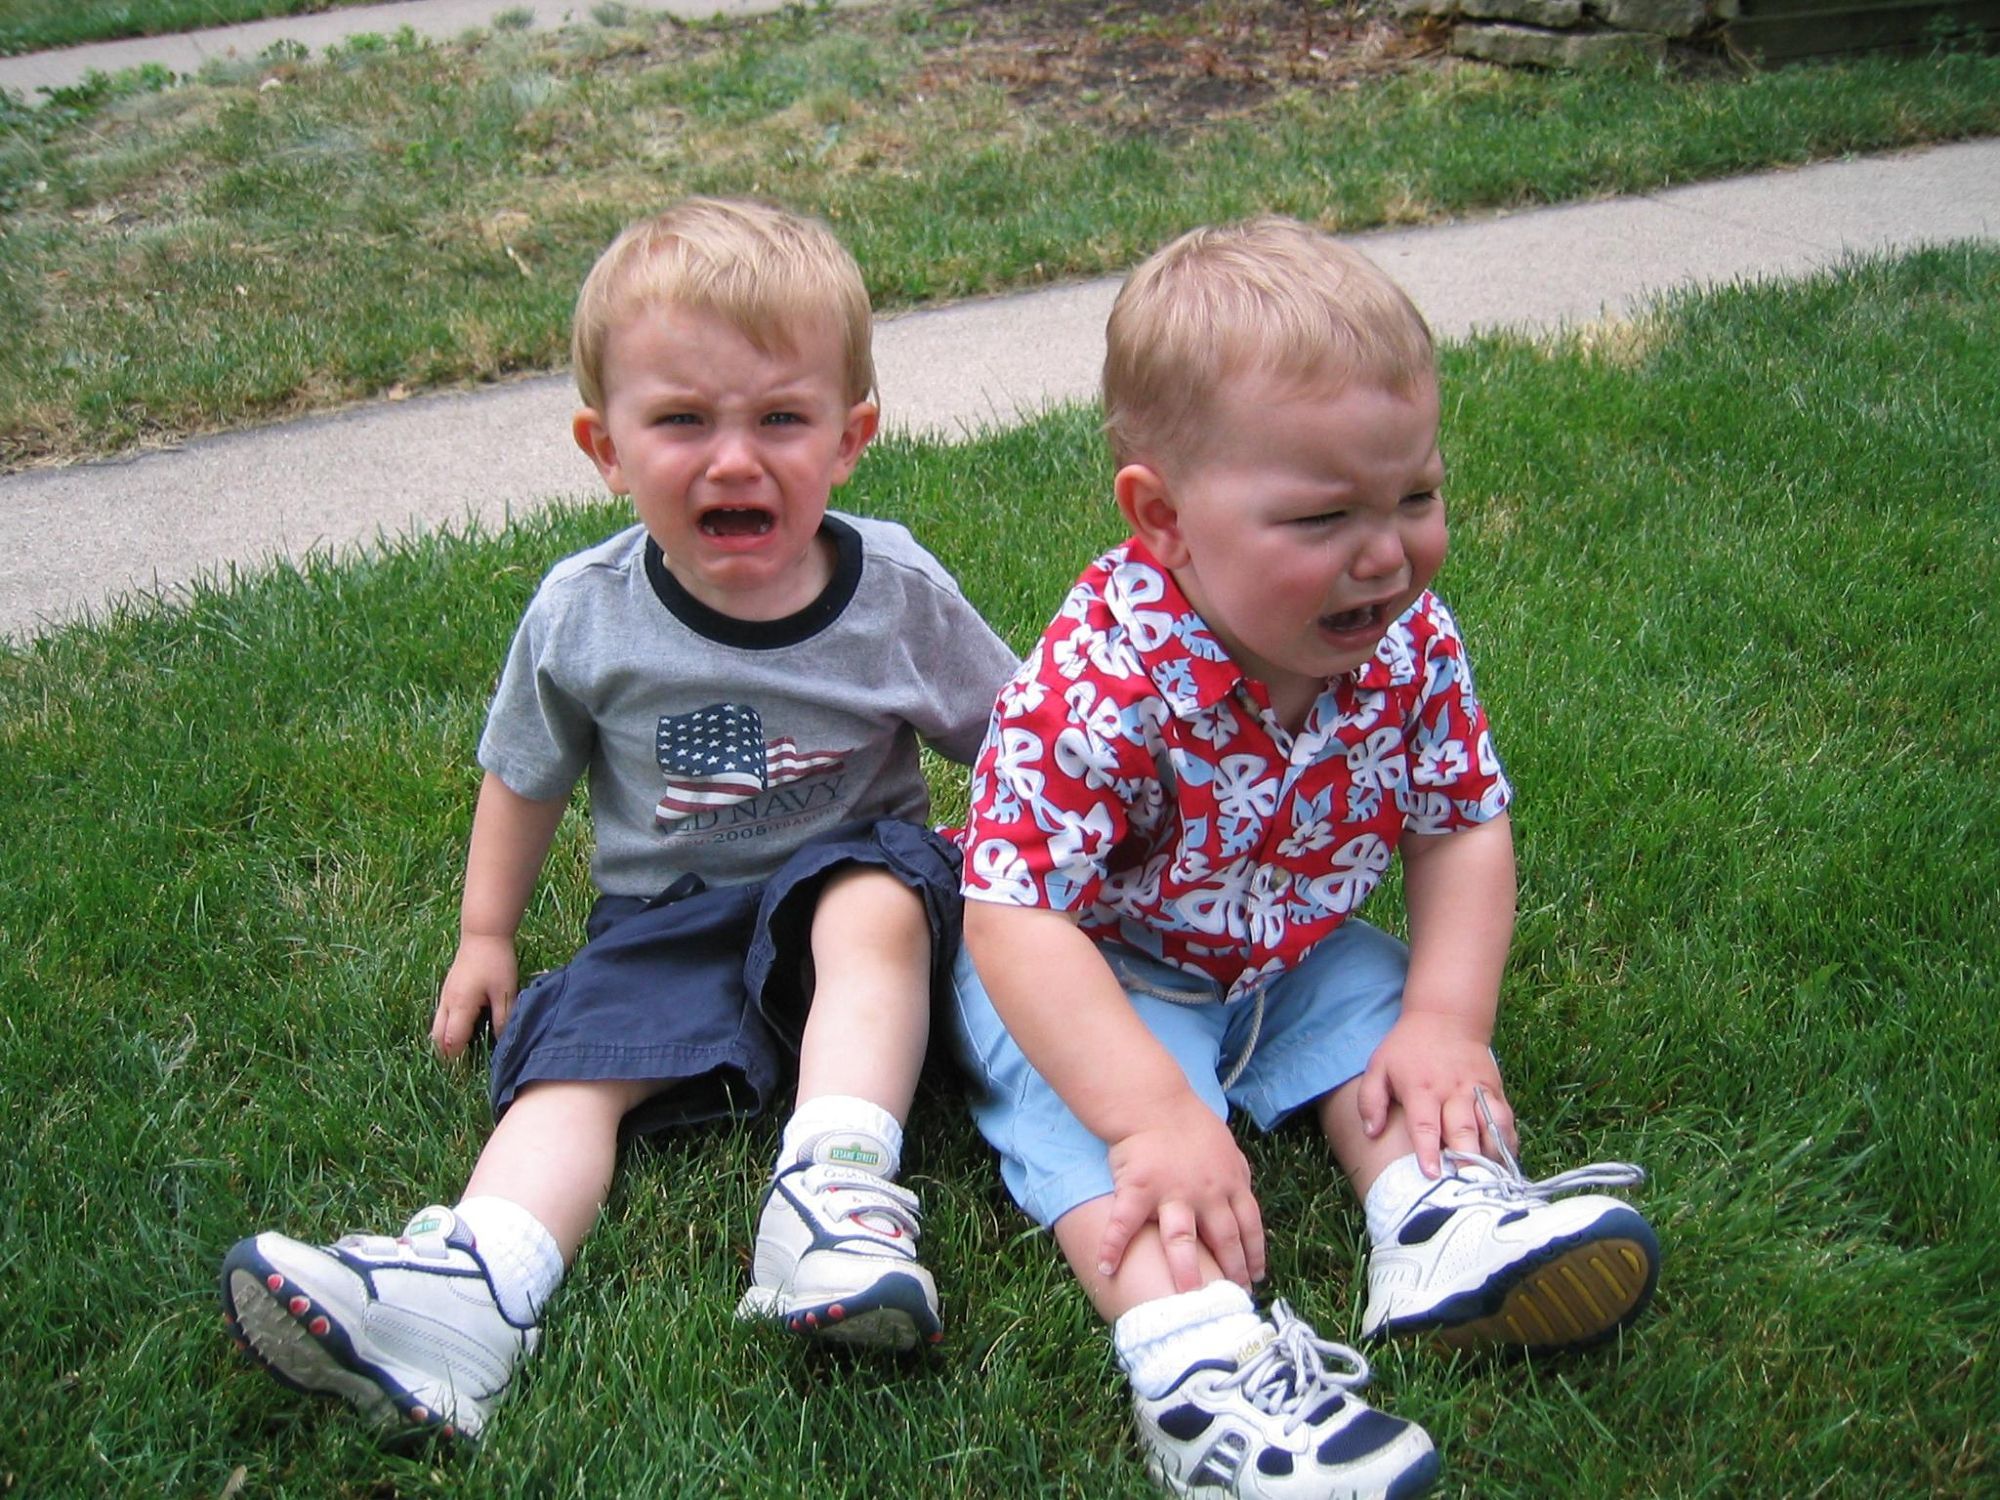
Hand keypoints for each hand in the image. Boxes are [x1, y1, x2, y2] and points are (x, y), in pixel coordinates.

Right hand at [432, 933, 517, 1058]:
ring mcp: (444, 997)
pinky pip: (441, 1017)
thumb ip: (503, 1019)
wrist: (483, 934)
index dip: (457, 1061)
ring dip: (446, 1043)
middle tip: (460, 1070)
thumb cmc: (496, 962)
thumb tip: (501, 1044)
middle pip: (438, 1039)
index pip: (453, 1042)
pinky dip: (447, 1030)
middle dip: (447, 1056)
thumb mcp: (505, 992)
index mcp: (460, 1006)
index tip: (463, 1077)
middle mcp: (447, 1004)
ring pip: (437, 1028)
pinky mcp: (447, 991)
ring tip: (461, 1055)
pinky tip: (461, 1033)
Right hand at [1099, 1092, 1265, 1292]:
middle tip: (1232, 1298)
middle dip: (1231, 1271)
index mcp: (1230, 1182)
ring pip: (1182, 1239)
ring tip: (1186, 1299)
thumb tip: (1245, 1196)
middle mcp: (1206, 1192)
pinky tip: (1105, 1268)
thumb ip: (1236, 1173)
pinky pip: (1125, 1223)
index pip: (1250, 1225)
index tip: (1256, 1276)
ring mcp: (1172, 1193)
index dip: (1254, 1254)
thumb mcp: (1226, 1146)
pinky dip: (1113, 1246)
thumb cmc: (1188, 1122)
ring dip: (1186, 1270)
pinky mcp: (1138, 1189)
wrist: (1153, 1102)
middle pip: (1223, 1239)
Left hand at [1356, 1011, 1515, 1175]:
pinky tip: (1508, 1161)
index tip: (1431, 1174)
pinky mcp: (1494, 1090)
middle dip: (1466, 1159)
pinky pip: (1505, 1118)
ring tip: (1492, 1180)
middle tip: (1468, 1186)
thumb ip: (1370, 1100)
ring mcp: (1477, 1091)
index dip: (1429, 1150)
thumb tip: (1371, 1132)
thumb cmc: (1407, 1047)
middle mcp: (1452, 1092)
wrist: (1446, 1017)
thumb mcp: (1379, 1066)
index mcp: (1422, 1089)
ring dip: (1492, 1153)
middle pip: (1463, 1130)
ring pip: (1491, 1126)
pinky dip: (1509, 1140)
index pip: (1425, 1125)